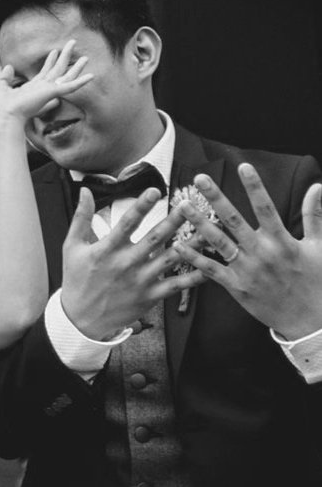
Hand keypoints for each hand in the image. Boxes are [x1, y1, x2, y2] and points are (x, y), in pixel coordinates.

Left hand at [0, 41, 90, 132]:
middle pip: (58, 70)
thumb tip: (9, 66)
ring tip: (86, 57)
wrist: (4, 117)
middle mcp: (43, 89)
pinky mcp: (52, 93)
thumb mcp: (1, 87)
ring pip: (66, 76)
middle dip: (65, 57)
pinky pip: (70, 86)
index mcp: (32, 88)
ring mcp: (49, 91)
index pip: (44, 73)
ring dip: (76, 66)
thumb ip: (6, 77)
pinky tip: (91, 75)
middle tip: (72, 43)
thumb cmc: (1, 107)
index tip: (54, 51)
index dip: (49, 61)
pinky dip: (81, 81)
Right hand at [59, 187, 199, 342]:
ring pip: (171, 259)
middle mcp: (126, 263)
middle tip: (190, 205)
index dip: (141, 206)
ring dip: (191, 244)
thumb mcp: (72, 245)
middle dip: (174, 220)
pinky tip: (208, 266)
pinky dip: (194, 276)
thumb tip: (84, 191)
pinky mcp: (150, 296)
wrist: (82, 318)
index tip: (155, 191)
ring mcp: (141, 280)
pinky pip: (176, 285)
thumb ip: (81, 217)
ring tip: (207, 230)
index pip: (126, 222)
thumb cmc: (77, 279)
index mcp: (107, 249)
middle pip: (155, 238)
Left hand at [173, 167, 321, 340]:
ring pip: (219, 242)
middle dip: (216, 198)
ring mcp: (248, 270)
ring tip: (182, 205)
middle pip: (235, 221)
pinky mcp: (237, 286)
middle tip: (200, 178)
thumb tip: (316, 186)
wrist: (310, 321)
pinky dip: (194, 258)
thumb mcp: (318, 248)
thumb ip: (314, 216)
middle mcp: (263, 253)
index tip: (244, 166)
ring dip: (199, 223)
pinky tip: (178, 245)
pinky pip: (212, 270)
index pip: (266, 208)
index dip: (255, 187)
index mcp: (283, 242)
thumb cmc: (315, 281)